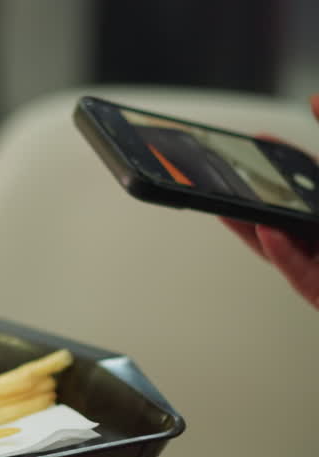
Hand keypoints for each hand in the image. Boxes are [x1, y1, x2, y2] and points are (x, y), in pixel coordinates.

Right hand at [221, 93, 318, 309]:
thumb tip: (317, 100)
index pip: (308, 176)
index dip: (282, 159)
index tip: (260, 140)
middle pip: (282, 211)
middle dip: (253, 193)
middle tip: (229, 174)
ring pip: (278, 244)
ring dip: (253, 226)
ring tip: (234, 207)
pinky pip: (297, 271)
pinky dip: (283, 253)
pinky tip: (270, 232)